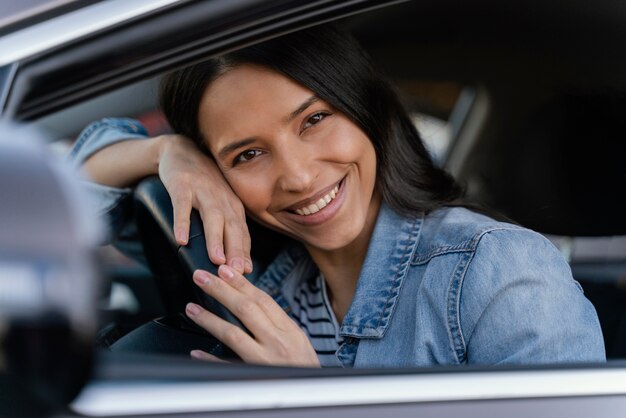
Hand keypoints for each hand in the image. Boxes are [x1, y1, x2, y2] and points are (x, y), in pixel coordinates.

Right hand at [157, 135, 251, 272]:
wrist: (181, 151)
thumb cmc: (203, 184)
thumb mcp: (220, 204)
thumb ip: (228, 230)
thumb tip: (236, 263)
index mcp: (233, 206)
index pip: (242, 234)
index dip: (244, 254)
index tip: (246, 274)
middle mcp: (222, 199)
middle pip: (232, 227)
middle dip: (235, 250)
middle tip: (236, 273)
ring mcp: (203, 191)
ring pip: (212, 217)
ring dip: (215, 239)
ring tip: (216, 260)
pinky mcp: (182, 186)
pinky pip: (182, 206)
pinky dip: (182, 223)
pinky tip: (181, 240)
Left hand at [185, 265, 319, 366]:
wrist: (313, 394)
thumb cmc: (304, 368)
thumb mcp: (298, 340)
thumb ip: (276, 323)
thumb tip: (252, 301)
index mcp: (288, 330)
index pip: (262, 300)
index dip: (241, 283)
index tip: (224, 270)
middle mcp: (277, 343)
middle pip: (245, 310)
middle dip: (221, 290)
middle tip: (201, 277)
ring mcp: (264, 361)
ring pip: (233, 334)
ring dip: (209, 319)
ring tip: (192, 308)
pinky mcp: (253, 379)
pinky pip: (227, 368)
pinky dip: (211, 359)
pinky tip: (196, 352)